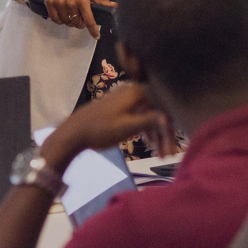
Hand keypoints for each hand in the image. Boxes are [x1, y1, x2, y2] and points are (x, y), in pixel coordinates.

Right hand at [41, 0, 114, 39]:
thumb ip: (100, 0)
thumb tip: (114, 6)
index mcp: (83, 0)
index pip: (89, 20)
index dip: (93, 30)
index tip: (96, 36)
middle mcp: (71, 3)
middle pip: (77, 23)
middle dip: (80, 23)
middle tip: (80, 18)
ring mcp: (60, 4)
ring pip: (66, 22)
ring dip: (69, 21)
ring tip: (70, 14)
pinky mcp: (50, 4)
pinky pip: (55, 20)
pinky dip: (60, 20)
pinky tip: (62, 15)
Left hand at [41, 84, 171, 172]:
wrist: (74, 132)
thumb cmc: (100, 129)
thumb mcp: (127, 127)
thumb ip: (149, 121)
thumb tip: (170, 119)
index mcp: (137, 92)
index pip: (163, 109)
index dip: (170, 129)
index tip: (173, 149)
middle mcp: (134, 91)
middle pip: (157, 113)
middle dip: (164, 135)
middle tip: (168, 156)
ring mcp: (127, 99)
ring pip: (149, 116)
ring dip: (156, 135)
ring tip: (160, 155)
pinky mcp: (121, 107)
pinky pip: (140, 117)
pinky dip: (146, 131)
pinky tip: (150, 144)